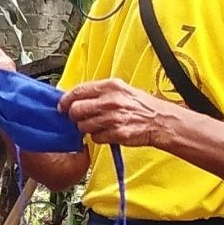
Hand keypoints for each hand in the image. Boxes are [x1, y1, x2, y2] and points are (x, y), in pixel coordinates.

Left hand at [60, 78, 180, 149]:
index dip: (66, 100)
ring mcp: (113, 118)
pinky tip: (107, 132)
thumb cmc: (141, 106)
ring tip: (98, 125)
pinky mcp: (117, 134)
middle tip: (79, 118)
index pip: (78, 91)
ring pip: (83, 126)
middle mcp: (111, 101)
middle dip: (74, 116)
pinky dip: (98, 137)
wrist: (161, 120)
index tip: (62, 105)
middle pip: (76, 110)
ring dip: (87, 128)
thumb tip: (76, 97)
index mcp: (111, 86)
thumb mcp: (121, 90)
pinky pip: (95, 138)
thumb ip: (99, 92)